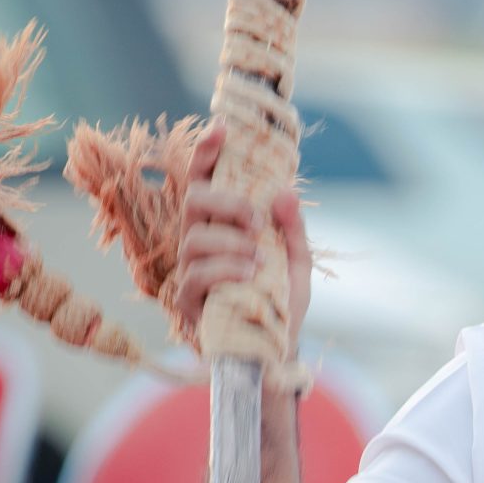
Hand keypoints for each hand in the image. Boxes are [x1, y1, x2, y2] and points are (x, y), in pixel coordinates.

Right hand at [174, 121, 310, 365]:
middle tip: (256, 220)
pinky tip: (249, 275)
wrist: (276, 353)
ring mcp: (190, 271)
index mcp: (223, 226)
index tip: (222, 129)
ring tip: (259, 259)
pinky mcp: (187, 301)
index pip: (206, 180)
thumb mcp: (296, 264)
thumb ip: (292, 230)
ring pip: (194, 239)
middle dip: (226, 202)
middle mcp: (200, 242)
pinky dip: (224, 270)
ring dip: (229, 243)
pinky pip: (195, 276)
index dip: (208, 152)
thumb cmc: (280, 305)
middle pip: (194, 201)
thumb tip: (285, 192)